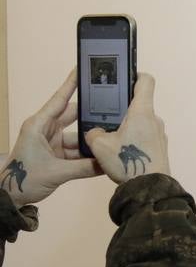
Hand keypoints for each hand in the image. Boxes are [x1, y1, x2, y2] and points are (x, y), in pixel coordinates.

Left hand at [0, 70, 98, 206]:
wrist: (10, 197)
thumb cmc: (23, 179)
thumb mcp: (55, 173)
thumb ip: (84, 168)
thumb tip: (107, 164)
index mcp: (39, 125)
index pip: (59, 100)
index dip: (71, 84)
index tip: (82, 69)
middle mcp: (46, 129)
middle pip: (73, 117)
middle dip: (91, 115)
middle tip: (112, 110)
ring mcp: (52, 142)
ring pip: (77, 137)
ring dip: (91, 141)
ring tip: (111, 138)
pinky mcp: (56, 155)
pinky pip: (76, 151)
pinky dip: (87, 155)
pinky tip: (102, 156)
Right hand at [86, 74, 169, 183]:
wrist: (148, 188)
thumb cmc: (127, 163)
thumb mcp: (100, 146)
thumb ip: (93, 133)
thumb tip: (96, 132)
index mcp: (142, 111)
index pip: (145, 81)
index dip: (135, 75)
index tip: (124, 77)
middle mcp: (154, 119)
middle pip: (139, 104)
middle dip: (122, 109)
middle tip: (106, 116)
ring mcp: (159, 134)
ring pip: (141, 123)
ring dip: (127, 127)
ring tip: (112, 139)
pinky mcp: (160, 148)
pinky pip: (145, 137)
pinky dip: (134, 140)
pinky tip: (121, 152)